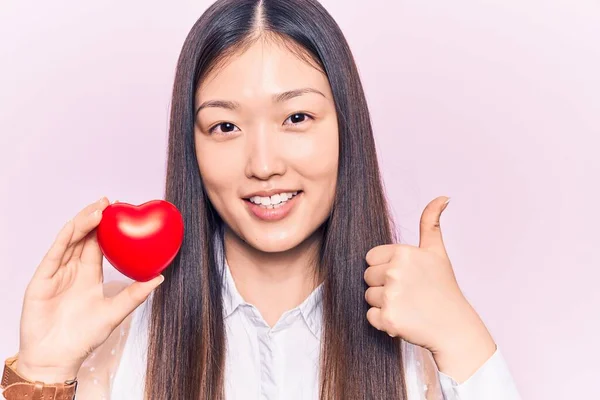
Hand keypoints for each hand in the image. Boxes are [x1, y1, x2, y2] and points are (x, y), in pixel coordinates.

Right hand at [17, 197, 163, 382]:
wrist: (57, 357)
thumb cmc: (84, 338)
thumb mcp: (114, 312)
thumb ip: (135, 295)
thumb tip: (160, 278)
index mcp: (90, 275)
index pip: (99, 245)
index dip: (109, 228)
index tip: (123, 212)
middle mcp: (73, 270)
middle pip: (84, 236)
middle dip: (96, 217)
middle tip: (112, 202)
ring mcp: (57, 272)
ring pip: (71, 239)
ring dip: (84, 222)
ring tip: (100, 208)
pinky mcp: (42, 278)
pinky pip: (55, 252)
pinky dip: (67, 236)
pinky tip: (79, 224)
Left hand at [364, 196, 494, 358]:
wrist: (454, 327)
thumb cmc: (443, 288)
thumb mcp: (437, 252)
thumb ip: (431, 223)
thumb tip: (443, 197)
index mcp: (403, 253)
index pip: (370, 258)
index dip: (385, 268)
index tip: (406, 276)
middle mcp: (395, 272)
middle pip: (367, 277)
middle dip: (383, 285)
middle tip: (408, 292)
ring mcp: (391, 296)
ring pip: (368, 296)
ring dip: (383, 303)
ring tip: (407, 305)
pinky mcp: (388, 319)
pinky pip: (370, 315)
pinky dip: (383, 320)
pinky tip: (403, 318)